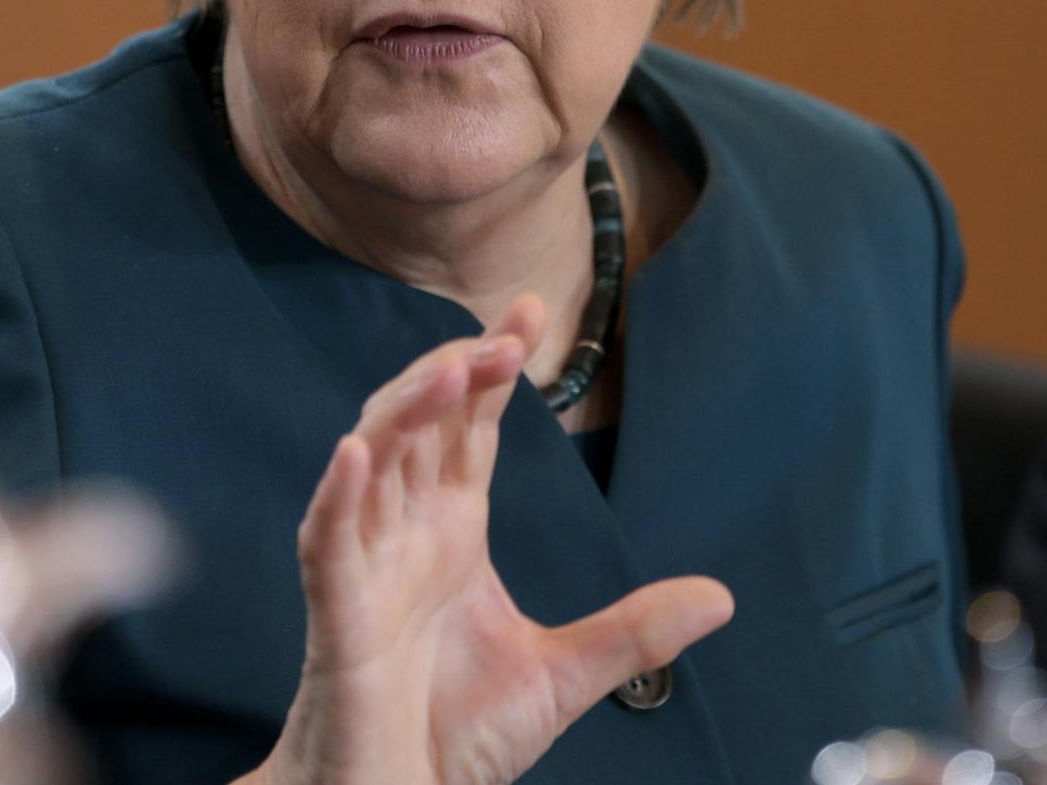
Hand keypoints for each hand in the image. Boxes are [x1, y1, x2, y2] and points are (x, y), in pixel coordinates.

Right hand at [247, 294, 733, 784]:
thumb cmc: (453, 737)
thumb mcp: (565, 676)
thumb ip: (636, 631)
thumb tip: (720, 596)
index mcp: (452, 532)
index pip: (471, 426)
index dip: (494, 365)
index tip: (531, 309)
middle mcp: (406, 533)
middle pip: (422, 423)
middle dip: (459, 372)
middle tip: (507, 337)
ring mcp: (367, 566)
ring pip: (372, 461)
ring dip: (406, 410)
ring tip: (454, 371)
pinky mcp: (337, 612)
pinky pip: (326, 541)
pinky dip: (336, 495)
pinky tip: (356, 452)